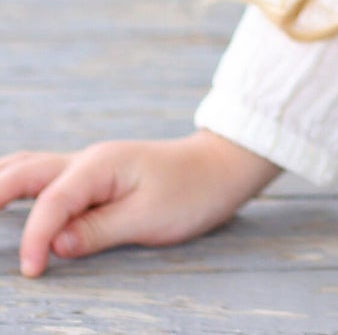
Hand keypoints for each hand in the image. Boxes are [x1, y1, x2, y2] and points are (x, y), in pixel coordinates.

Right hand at [0, 131, 281, 276]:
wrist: (219, 168)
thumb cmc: (191, 192)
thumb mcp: (150, 217)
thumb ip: (98, 230)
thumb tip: (55, 245)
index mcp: (100, 165)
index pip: (51, 203)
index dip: (35, 240)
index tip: (32, 274)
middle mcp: (86, 160)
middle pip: (20, 172)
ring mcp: (85, 166)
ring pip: (24, 168)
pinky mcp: (89, 178)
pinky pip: (40, 179)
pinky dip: (12, 188)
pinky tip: (2, 203)